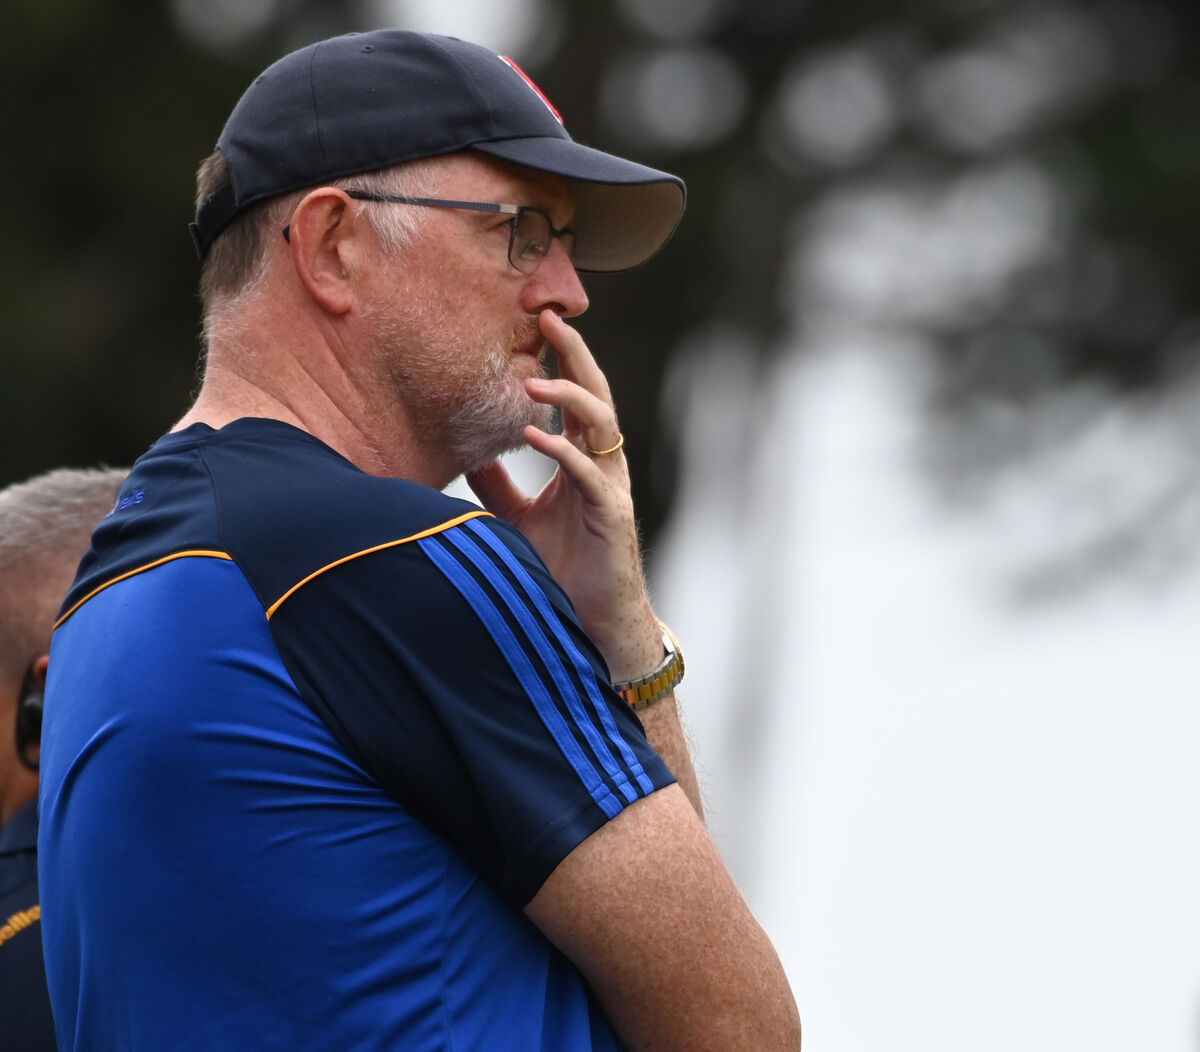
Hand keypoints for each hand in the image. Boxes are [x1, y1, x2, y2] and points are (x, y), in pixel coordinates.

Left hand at [466, 310, 661, 680]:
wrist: (591, 624)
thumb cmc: (561, 571)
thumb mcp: (518, 519)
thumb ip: (500, 486)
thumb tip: (472, 454)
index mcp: (583, 462)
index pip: (578, 399)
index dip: (564, 360)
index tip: (541, 322)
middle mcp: (602, 467)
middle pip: (596, 396)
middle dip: (576, 355)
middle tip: (550, 318)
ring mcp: (609, 489)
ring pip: (601, 426)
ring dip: (569, 398)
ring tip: (534, 382)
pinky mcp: (611, 517)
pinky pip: (588, 475)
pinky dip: (563, 452)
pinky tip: (535, 435)